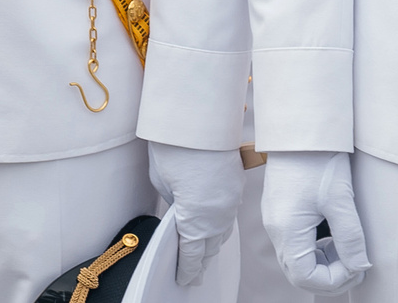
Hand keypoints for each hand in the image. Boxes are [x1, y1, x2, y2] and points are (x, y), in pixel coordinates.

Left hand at [147, 143, 242, 284]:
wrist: (198, 117)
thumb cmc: (174, 147)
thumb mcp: (161, 181)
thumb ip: (172, 204)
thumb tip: (179, 211)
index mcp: (198, 217)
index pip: (192, 253)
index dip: (187, 268)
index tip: (183, 279)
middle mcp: (219, 213)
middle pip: (210, 246)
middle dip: (200, 261)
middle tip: (192, 274)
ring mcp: (231, 200)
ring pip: (221, 231)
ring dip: (211, 243)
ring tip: (202, 255)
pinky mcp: (236, 186)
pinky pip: (228, 215)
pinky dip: (219, 225)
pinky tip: (213, 227)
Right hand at [261, 151, 370, 292]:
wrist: (300, 130)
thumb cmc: (318, 161)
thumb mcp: (341, 202)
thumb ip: (351, 240)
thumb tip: (360, 268)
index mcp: (287, 229)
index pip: (305, 277)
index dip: (334, 281)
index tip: (358, 268)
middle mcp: (275, 228)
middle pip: (298, 272)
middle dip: (329, 277)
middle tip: (356, 266)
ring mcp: (275, 220)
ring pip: (296, 260)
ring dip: (323, 264)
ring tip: (348, 250)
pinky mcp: (279, 211)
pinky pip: (295, 244)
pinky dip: (316, 249)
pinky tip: (334, 236)